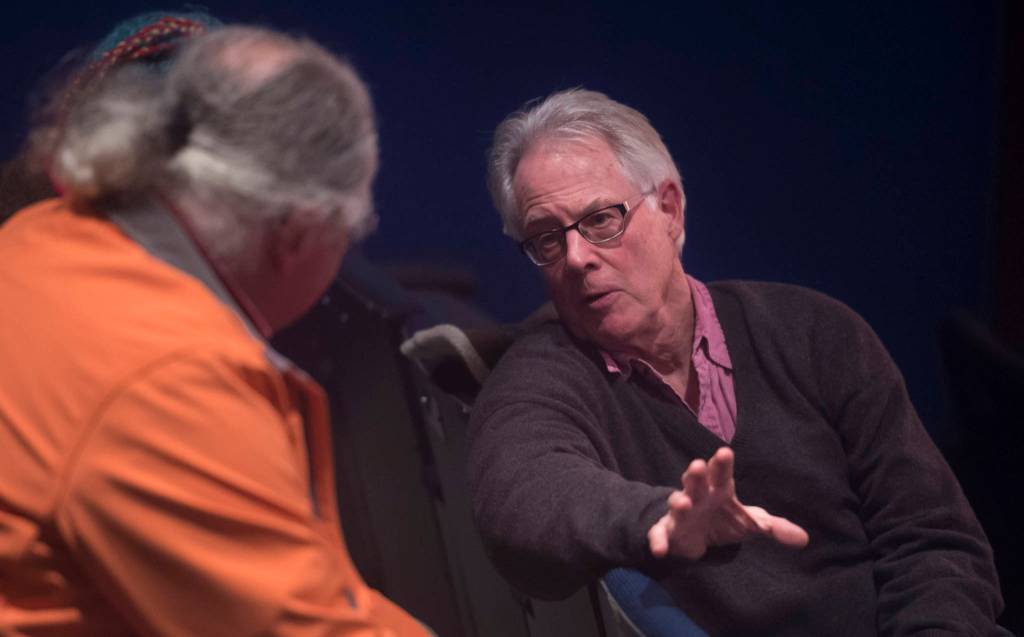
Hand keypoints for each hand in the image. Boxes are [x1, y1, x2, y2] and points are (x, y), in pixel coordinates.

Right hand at [647, 447, 808, 559]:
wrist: (696, 533)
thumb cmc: (724, 518)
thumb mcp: (750, 522)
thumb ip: (773, 528)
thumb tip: (804, 539)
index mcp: (718, 489)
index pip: (721, 473)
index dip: (722, 464)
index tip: (725, 453)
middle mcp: (697, 496)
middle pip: (695, 481)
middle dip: (695, 474)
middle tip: (697, 465)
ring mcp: (681, 512)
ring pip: (677, 503)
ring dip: (678, 502)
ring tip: (682, 503)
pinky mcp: (668, 530)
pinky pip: (660, 534)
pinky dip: (658, 540)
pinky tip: (659, 550)